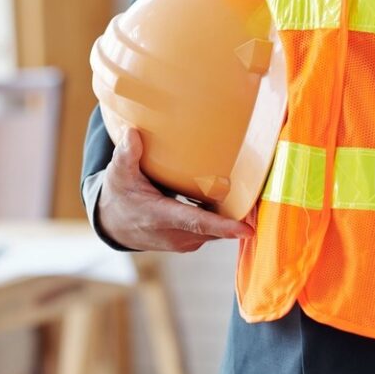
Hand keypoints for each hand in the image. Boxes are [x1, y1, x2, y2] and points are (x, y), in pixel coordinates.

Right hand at [97, 128, 253, 251]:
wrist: (114, 226)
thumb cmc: (119, 196)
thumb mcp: (118, 174)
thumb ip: (127, 154)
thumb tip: (133, 132)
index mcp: (160, 217)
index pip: (195, 223)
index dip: (223, 227)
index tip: (247, 230)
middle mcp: (175, 234)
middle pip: (214, 225)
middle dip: (238, 215)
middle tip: (260, 193)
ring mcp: (184, 241)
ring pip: (215, 229)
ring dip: (229, 214)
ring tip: (245, 190)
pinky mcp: (190, 241)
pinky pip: (211, 229)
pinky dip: (219, 216)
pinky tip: (224, 197)